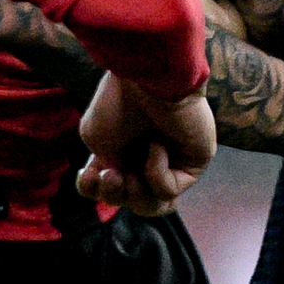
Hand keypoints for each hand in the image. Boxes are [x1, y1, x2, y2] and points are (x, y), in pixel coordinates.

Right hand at [76, 77, 216, 214]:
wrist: (147, 78)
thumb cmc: (119, 101)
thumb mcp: (96, 141)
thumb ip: (105, 170)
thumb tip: (122, 182)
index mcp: (125, 149)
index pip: (109, 187)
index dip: (94, 190)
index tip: (88, 173)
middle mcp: (149, 157)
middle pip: (131, 201)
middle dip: (115, 195)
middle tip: (112, 174)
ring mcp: (174, 161)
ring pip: (155, 205)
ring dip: (135, 194)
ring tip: (129, 175)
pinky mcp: (195, 163)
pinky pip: (170, 189)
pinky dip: (156, 172)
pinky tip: (156, 145)